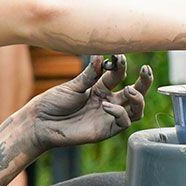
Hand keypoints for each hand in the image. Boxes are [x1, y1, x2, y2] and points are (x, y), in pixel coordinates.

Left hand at [20, 54, 153, 150]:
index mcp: (100, 88)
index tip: (119, 56)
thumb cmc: (52, 103)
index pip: (119, 75)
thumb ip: (90, 75)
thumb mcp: (72, 86)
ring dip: (138, 98)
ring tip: (130, 89)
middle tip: (146, 70)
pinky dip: (119, 112)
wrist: (40, 123)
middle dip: (144, 81)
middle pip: (135, 92)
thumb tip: (102, 56)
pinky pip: (124, 122)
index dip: (122, 65)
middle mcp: (108, 101)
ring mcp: (108, 116)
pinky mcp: (106, 130)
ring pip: (136, 108)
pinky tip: (106, 105)